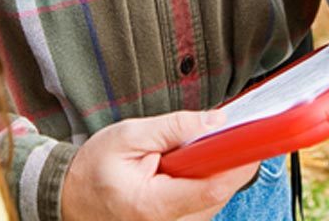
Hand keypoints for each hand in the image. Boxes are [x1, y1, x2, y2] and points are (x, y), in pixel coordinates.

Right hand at [59, 110, 260, 220]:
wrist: (74, 198)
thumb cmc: (95, 168)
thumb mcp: (129, 136)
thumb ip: (173, 129)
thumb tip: (215, 122)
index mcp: (154, 206)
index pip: (210, 188)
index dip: (237, 162)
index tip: (254, 138)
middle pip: (219, 193)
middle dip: (225, 159)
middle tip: (216, 129)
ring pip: (216, 198)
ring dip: (213, 169)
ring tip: (184, 149)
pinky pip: (205, 203)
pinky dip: (204, 180)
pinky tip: (185, 164)